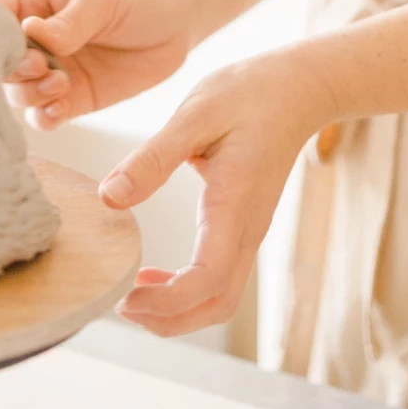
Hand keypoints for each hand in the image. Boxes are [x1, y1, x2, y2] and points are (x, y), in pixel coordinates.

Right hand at [0, 0, 193, 128]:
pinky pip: (44, 115)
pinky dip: (45, 117)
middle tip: (40, 66)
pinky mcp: (71, 96)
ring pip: (17, 93)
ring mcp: (49, 68)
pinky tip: (60, 109)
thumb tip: (29, 33)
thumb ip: (68, 21)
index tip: (7, 46)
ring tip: (60, 84)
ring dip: (31, 95)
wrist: (177, 18)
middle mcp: (31, 36)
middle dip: (11, 70)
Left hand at [99, 48, 326, 337]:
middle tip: (121, 307)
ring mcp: (250, 231)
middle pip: (217, 305)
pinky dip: (188, 290)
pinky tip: (156, 274)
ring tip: (134, 296)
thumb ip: (153, 158)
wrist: (298, 88)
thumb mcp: (195, 115)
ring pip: (221, 297)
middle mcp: (247, 229)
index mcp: (234, 206)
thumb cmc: (248, 95)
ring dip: (179, 311)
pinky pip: (221, 276)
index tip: (125, 297)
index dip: (166, 302)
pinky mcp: (245, 225)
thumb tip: (108, 198)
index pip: (207, 280)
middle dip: (170, 320)